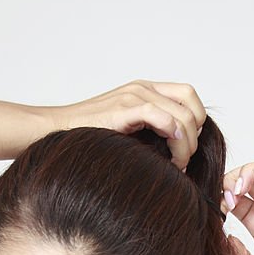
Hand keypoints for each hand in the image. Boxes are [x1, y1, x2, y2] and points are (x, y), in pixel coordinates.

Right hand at [43, 79, 206, 171]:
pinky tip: (169, 158)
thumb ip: (151, 132)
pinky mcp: (124, 108)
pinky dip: (174, 139)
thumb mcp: (128, 131)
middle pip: (191, 104)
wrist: (57, 130)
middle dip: (195, 136)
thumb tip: (178, 152)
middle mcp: (143, 88)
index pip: (189, 96)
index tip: (185, 148)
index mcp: (146, 90)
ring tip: (176, 165)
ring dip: (186, 145)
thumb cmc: (90, 137)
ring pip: (182, 116)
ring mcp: (134, 96)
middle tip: (183, 160)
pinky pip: (162, 118)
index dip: (196, 122)